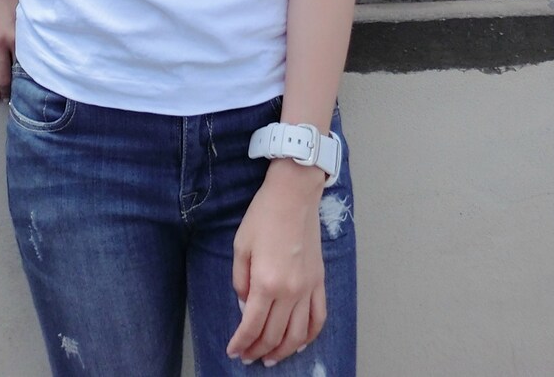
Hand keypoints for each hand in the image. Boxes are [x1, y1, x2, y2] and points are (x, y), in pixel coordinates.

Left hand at [226, 160, 326, 365]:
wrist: (293, 196)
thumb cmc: (263, 216)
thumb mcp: (241, 247)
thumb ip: (240, 281)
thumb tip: (245, 305)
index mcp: (265, 282)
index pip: (252, 326)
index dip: (241, 343)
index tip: (233, 351)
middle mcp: (289, 292)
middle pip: (274, 335)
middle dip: (258, 351)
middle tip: (247, 357)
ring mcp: (308, 289)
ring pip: (298, 335)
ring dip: (283, 351)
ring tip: (270, 358)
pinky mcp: (320, 282)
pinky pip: (319, 318)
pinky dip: (310, 336)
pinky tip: (299, 343)